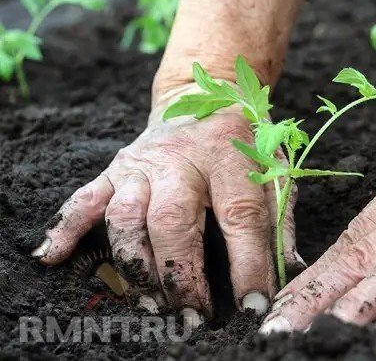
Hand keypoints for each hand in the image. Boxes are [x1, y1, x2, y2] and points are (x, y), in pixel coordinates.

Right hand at [32, 83, 303, 322]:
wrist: (206, 93)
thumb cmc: (246, 139)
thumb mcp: (275, 169)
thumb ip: (281, 219)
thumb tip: (288, 272)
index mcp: (230, 158)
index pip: (241, 217)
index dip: (248, 265)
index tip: (252, 305)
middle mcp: (182, 159)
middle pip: (173, 220)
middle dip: (180, 275)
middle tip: (191, 315)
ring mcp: (143, 163)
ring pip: (126, 217)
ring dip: (135, 266)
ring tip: (150, 304)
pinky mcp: (117, 168)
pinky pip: (85, 198)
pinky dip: (67, 229)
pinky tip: (54, 257)